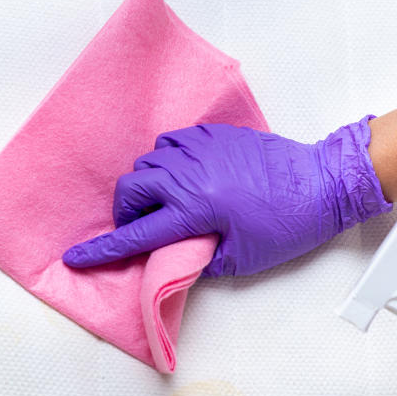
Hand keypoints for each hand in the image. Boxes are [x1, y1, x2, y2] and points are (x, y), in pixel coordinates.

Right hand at [62, 117, 391, 275]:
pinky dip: (167, 161)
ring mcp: (200, 149)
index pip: (135, 235)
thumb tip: (172, 260)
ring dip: (146, 185)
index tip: (75, 257)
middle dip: (125, 211)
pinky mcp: (215, 135)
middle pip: (130, 188)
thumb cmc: (286, 224)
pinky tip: (183, 175)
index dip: (102, 250)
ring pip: (149, 161)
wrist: (321, 183)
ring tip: (163, 202)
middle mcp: (189, 175)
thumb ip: (198, 259)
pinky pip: (172, 142)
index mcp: (194, 209)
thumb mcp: (241, 258)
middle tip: (141, 228)